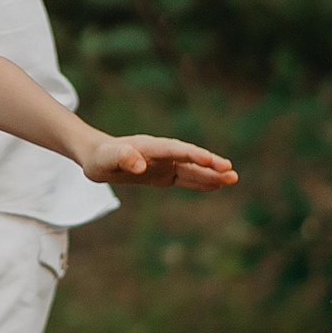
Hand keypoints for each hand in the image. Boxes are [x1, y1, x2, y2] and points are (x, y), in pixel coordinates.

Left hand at [77, 132, 237, 189]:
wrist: (98, 156)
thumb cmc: (100, 158)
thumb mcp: (104, 160)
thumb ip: (121, 157)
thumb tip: (139, 164)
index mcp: (148, 147)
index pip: (174, 150)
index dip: (192, 154)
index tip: (210, 160)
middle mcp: (160, 153)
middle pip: (188, 158)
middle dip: (209, 164)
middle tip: (230, 171)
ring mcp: (164, 163)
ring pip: (191, 169)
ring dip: (211, 174)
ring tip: (233, 179)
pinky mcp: (164, 174)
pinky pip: (185, 178)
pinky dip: (201, 181)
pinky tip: (217, 185)